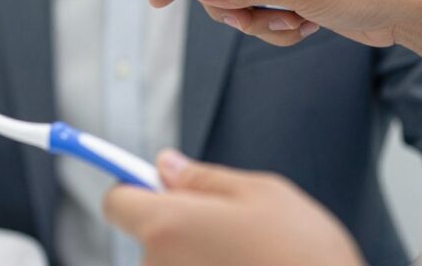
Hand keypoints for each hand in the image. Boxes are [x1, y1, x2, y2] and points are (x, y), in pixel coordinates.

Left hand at [103, 150, 362, 265]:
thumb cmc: (304, 256)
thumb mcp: (261, 193)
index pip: (116, 202)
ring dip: (198, 256)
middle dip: (178, 224)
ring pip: (173, 262)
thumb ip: (203, 178)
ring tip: (250, 258)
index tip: (152, 183)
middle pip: (149, 236)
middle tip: (229, 225)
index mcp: (167, 226)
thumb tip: (165, 165)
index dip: (135, 188)